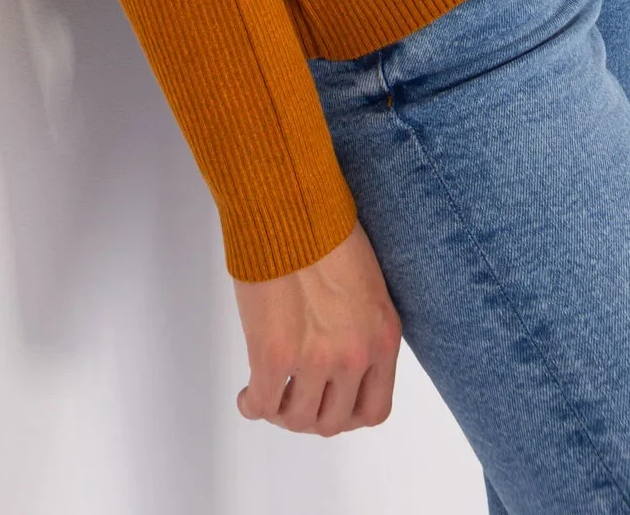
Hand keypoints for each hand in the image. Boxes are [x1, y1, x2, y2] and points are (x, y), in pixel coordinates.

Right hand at [232, 217, 402, 434]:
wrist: (289, 208)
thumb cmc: (323, 230)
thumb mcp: (365, 285)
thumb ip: (359, 325)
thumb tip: (338, 348)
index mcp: (382, 338)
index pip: (374, 409)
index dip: (348, 414)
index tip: (330, 404)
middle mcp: (354, 356)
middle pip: (333, 421)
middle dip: (311, 415)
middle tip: (292, 399)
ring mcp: (314, 360)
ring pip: (297, 418)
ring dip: (281, 412)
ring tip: (268, 395)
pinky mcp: (273, 355)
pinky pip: (263, 403)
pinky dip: (252, 406)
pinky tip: (247, 396)